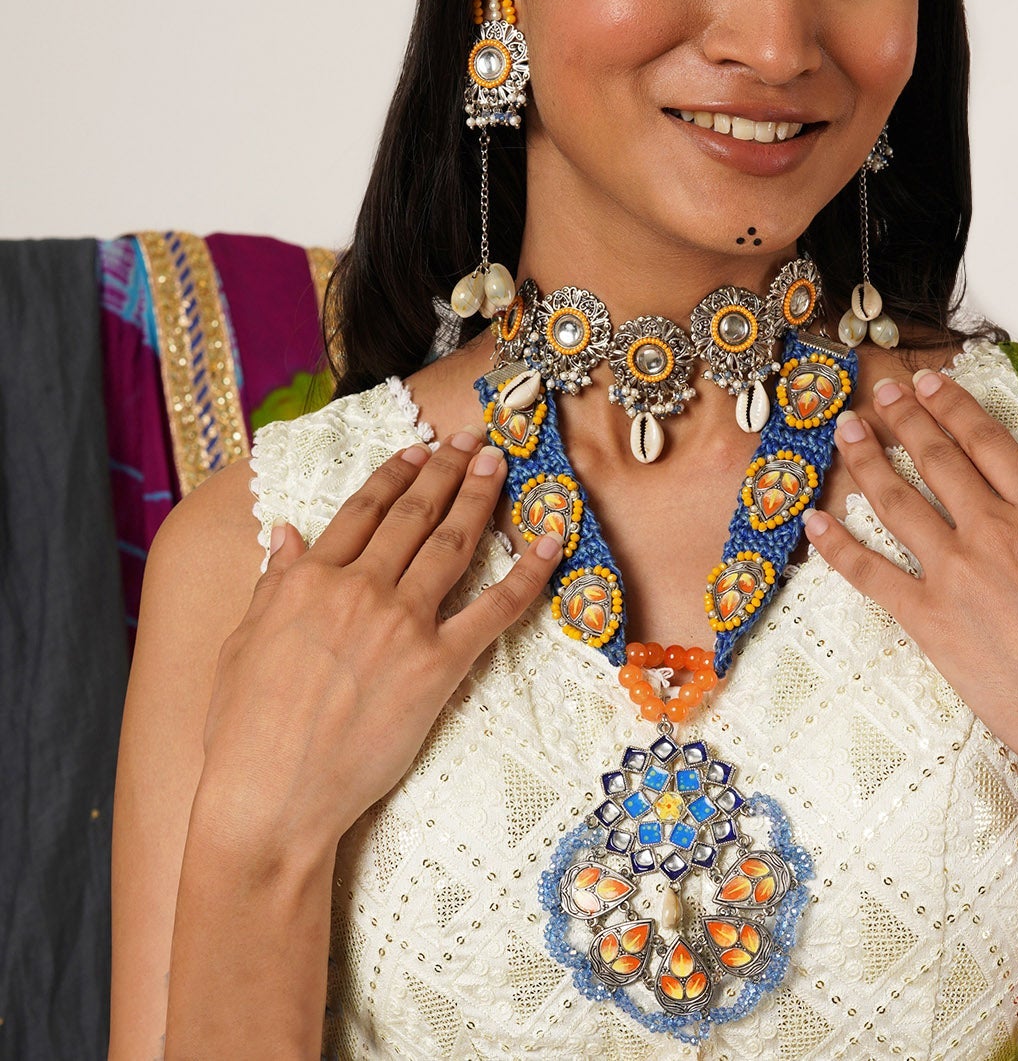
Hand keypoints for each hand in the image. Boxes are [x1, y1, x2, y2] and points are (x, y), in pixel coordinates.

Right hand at [198, 430, 555, 862]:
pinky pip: (495, 608)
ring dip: (480, 498)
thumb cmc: (245, 730)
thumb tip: (286, 531)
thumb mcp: (244, 643)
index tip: (418, 451)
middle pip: (415, 515)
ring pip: (453, 544)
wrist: (271, 798)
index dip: (395, 474)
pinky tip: (549, 540)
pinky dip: (529, 572)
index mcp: (310, 580)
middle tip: (471, 442)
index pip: (363, 510)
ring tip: (499, 466)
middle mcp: (360, 589)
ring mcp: (403, 624)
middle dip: (447, 471)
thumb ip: (273, 582)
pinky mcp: (439, 665)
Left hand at [803, 368, 1017, 802]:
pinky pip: (871, 574)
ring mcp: (957, 575)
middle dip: (903, 417)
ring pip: (897, 502)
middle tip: (879, 392)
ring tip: (846, 430)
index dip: (952, 404)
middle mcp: (994, 532)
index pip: (986, 440)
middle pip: (936, 458)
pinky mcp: (930, 622)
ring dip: (866, 461)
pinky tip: (817, 522)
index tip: (928, 381)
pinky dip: (839, 546)